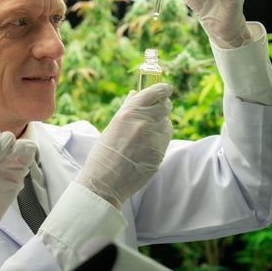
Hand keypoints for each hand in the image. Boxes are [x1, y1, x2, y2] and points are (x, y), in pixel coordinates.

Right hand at [75, 83, 172, 208]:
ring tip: (146, 133)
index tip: (165, 89)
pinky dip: (161, 137)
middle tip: (156, 110)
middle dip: (163, 106)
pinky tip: (148, 145)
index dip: (163, 89)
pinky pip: (166, 138)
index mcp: (130, 112)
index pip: (156, 92)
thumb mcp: (113, 125)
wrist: (105, 181)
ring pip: (167, 123)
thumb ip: (128, 108)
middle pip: (166, 106)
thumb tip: (136, 93)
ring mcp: (155, 138)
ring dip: (161, 123)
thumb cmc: (104, 153)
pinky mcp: (160, 152)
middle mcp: (145, 122)